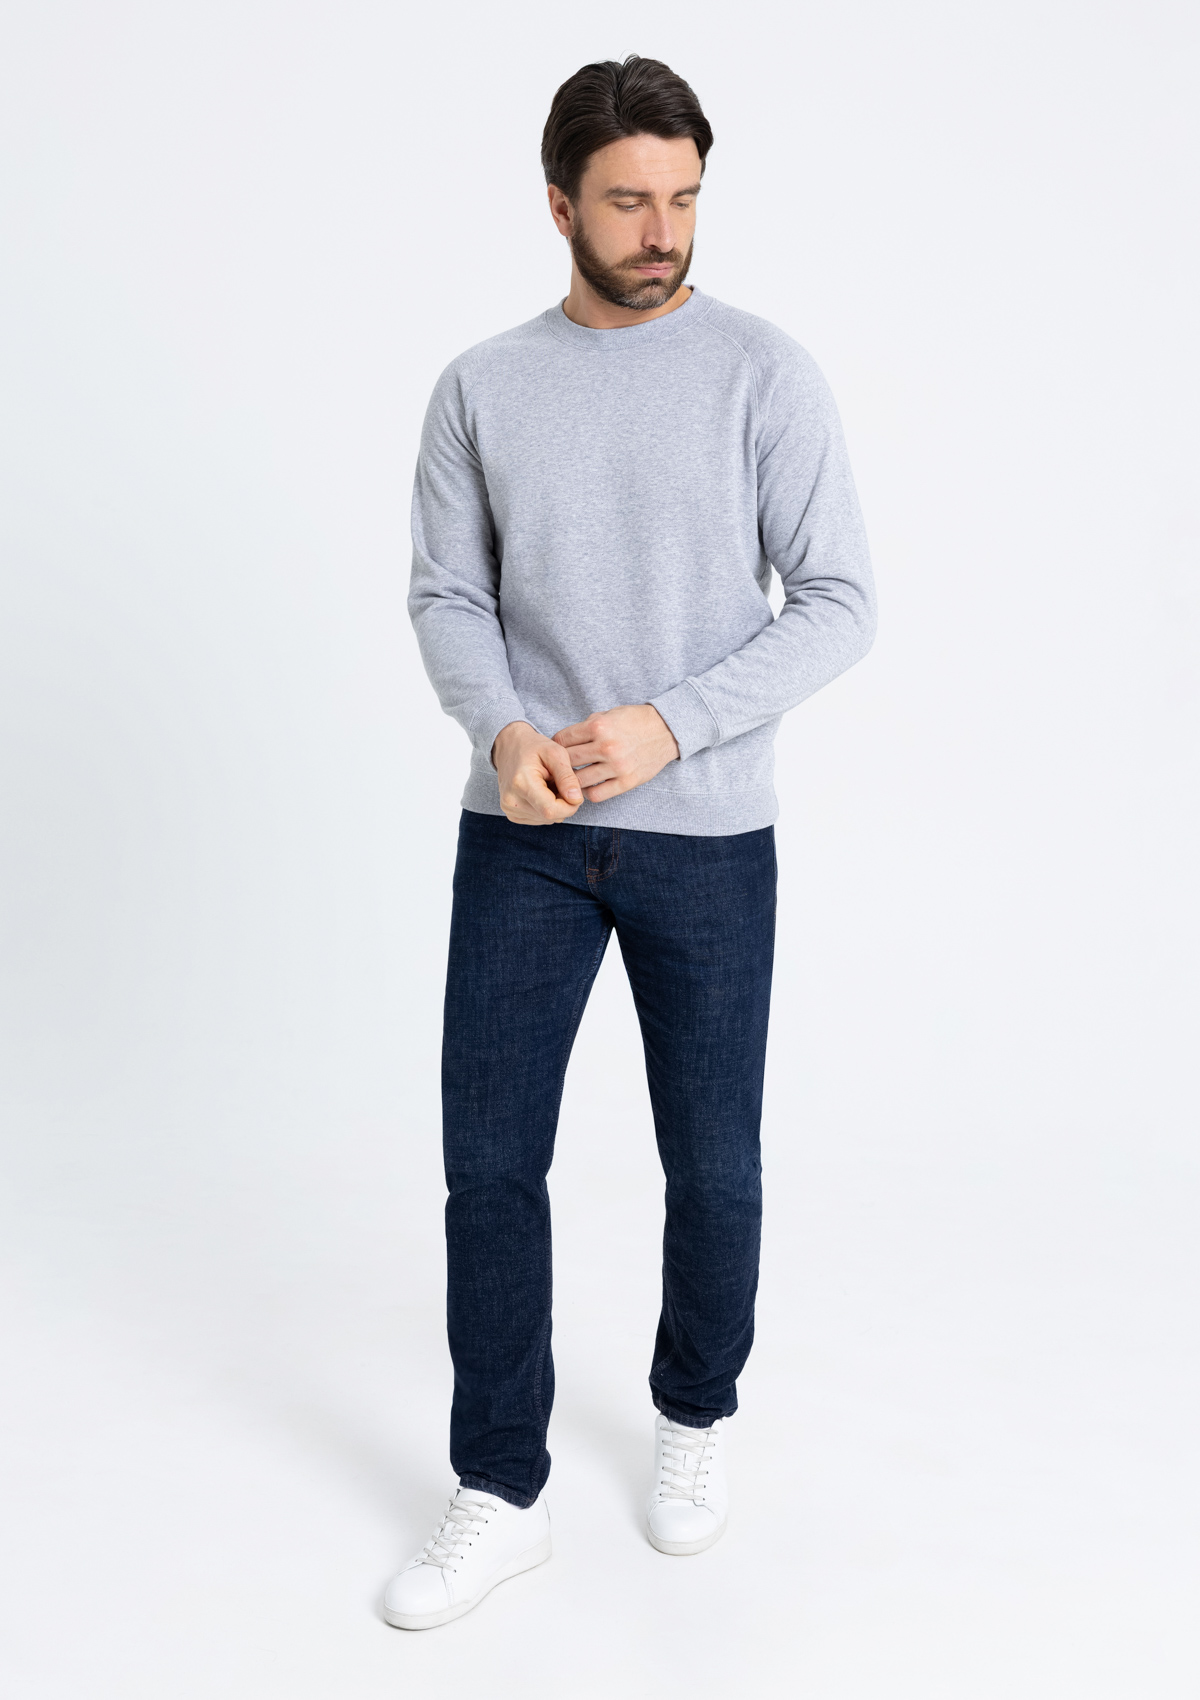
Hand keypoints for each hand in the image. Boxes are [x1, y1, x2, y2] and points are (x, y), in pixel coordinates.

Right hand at [491, 721, 583, 824]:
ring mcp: (509, 809)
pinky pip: (540, 819)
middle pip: (550, 816)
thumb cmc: (534, 748)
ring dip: (556, 805)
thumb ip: (567, 777)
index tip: (574, 791)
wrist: (510, 747)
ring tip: (549, 785)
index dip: (570, 806)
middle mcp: (511, 800)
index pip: (551, 810)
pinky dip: (546, 808)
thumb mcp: (555, 753)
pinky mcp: (512, 814)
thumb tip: (576, 799)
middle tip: (560, 783)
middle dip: (564, 804)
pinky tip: (542, 792)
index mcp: (521, 783)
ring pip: (547, 820)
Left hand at [551, 704, 679, 803]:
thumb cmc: (635, 720)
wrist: (666, 730)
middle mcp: (606, 747)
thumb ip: (586, 727)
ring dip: (573, 780)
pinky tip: (590, 785)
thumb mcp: (608, 714)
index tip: (556, 750)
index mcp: (599, 726)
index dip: (555, 745)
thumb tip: (563, 741)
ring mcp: (617, 766)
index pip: (562, 739)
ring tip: (572, 778)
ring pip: (579, 780)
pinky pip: (597, 794)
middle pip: (567, 761)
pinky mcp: (627, 781)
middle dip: (560, 764)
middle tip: (558, 767)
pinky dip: (589, 791)